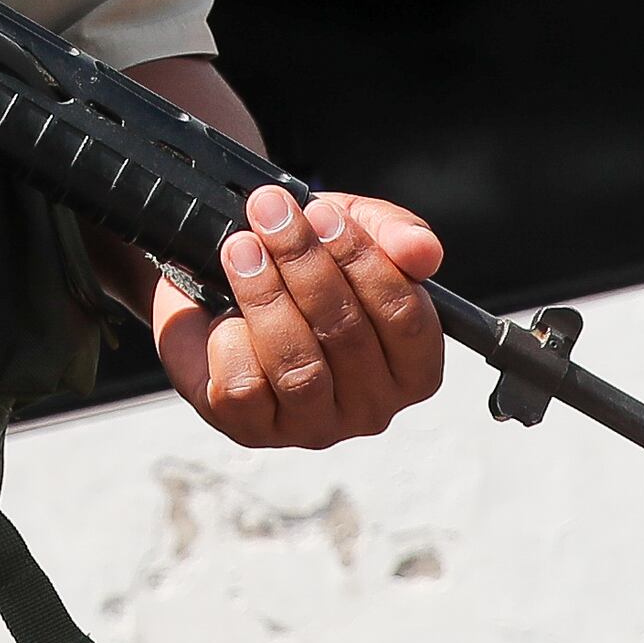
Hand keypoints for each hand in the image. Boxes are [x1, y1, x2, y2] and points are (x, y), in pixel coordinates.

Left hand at [155, 186, 447, 449]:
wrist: (222, 288)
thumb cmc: (302, 267)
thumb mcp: (351, 230)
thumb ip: (395, 233)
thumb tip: (422, 250)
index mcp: (412, 366)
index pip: (407, 319)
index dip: (364, 260)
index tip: (324, 213)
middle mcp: (371, 406)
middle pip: (347, 336)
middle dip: (304, 263)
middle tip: (271, 214)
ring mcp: (315, 426)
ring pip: (298, 368)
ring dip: (265, 296)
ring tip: (241, 249)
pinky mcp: (255, 429)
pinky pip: (245, 388)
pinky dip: (229, 338)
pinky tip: (224, 313)